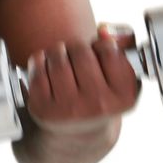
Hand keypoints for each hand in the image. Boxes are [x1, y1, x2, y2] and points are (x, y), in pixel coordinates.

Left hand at [22, 23, 141, 135]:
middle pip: (80, 50)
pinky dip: (39, 60)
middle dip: (75, 47)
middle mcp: (99, 105)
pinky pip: (38, 66)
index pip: (108, 48)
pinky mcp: (43, 108)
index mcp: (123, 97)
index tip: (97, 55)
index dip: (99, 45)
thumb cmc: (100, 94)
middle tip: (75, 55)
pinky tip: (46, 70)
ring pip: (57, 56)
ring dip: (57, 51)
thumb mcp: (121, 74)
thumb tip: (104, 29)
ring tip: (61, 60)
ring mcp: (69, 109)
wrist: (76, 133)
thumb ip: (124, 43)